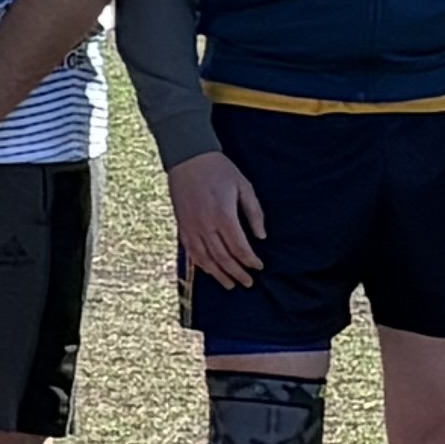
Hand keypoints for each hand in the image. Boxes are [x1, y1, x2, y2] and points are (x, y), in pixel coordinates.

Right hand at [165, 150, 268, 290]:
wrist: (188, 158)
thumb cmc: (219, 170)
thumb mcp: (244, 186)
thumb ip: (254, 213)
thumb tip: (261, 236)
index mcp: (224, 216)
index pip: (239, 248)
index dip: (250, 260)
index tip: (259, 267)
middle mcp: (206, 226)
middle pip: (223, 258)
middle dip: (237, 273)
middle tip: (248, 283)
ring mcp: (191, 227)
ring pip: (206, 259)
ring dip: (219, 274)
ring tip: (230, 284)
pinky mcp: (182, 226)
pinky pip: (191, 251)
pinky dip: (201, 264)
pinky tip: (209, 270)